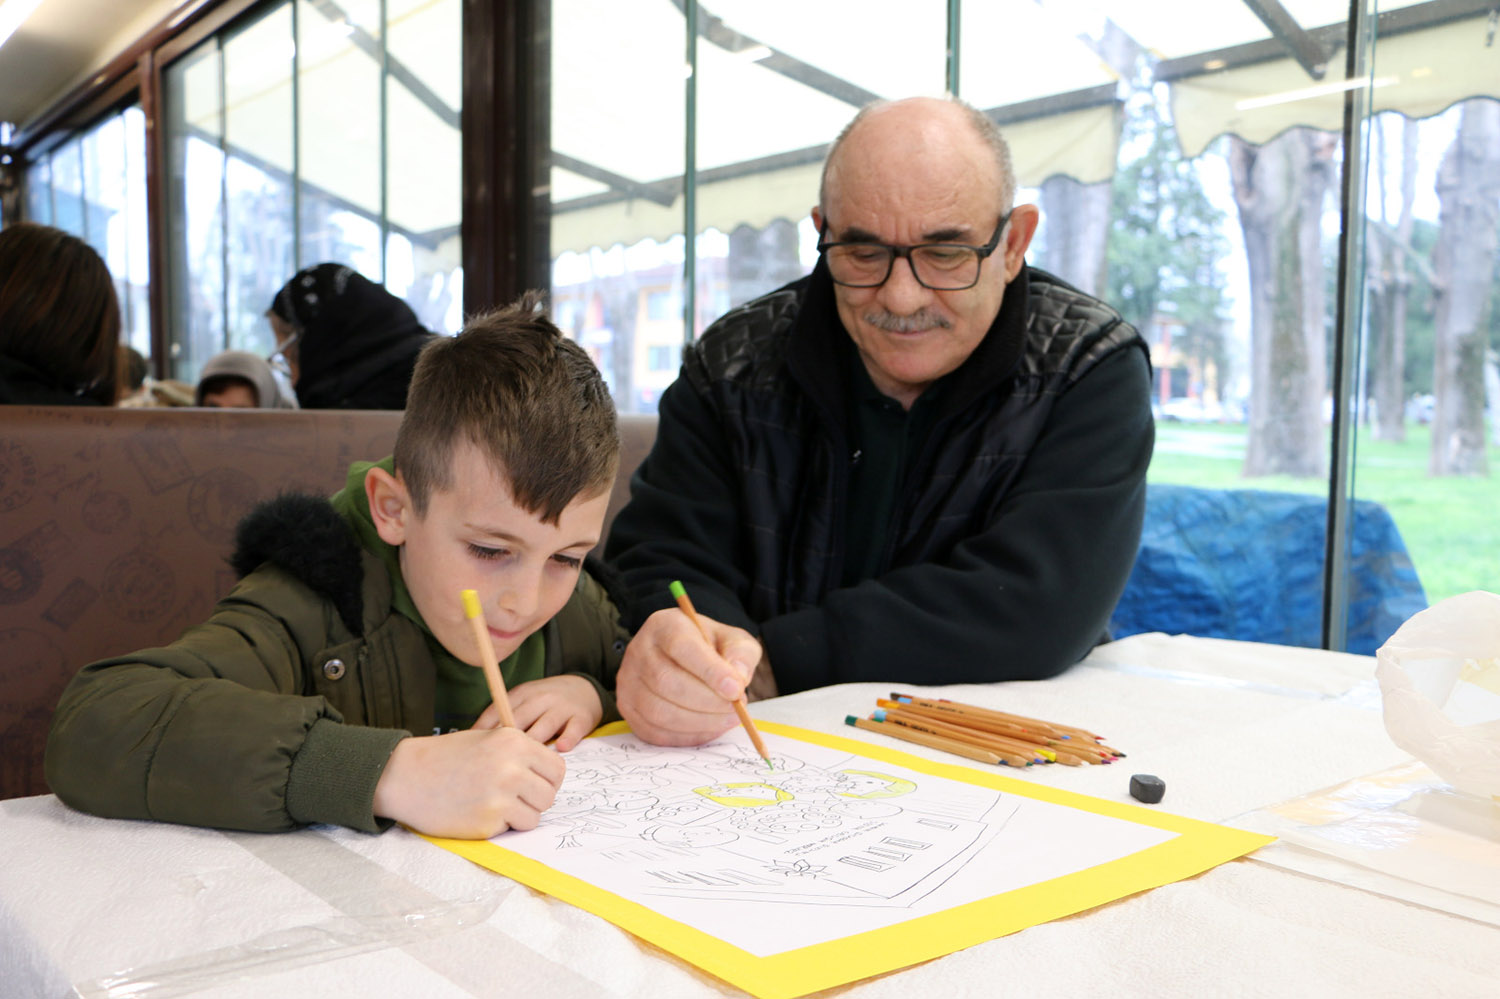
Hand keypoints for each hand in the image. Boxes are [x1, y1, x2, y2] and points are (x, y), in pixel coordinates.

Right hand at [372, 728, 564, 838]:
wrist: (406, 776)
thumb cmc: (447, 757)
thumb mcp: (488, 739)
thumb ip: (520, 753)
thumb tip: (550, 775)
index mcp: (515, 742)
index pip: (557, 769)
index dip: (547, 780)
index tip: (533, 784)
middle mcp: (512, 767)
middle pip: (549, 796)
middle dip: (534, 800)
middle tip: (511, 798)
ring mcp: (501, 796)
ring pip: (535, 817)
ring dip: (519, 816)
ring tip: (493, 804)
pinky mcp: (487, 821)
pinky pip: (511, 829)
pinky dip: (499, 826)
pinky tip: (477, 812)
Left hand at [478, 675, 603, 751]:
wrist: (584, 689)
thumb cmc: (545, 703)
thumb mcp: (524, 702)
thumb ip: (502, 718)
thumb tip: (472, 742)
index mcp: (522, 694)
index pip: (498, 710)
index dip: (484, 730)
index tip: (472, 749)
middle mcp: (541, 698)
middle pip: (520, 719)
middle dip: (506, 742)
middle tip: (496, 763)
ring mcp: (562, 707)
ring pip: (545, 725)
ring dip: (535, 742)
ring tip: (524, 763)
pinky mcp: (581, 717)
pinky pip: (574, 729)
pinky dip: (568, 738)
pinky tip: (560, 749)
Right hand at [615, 607, 761, 745]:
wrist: (684, 658)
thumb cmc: (709, 648)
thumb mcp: (732, 640)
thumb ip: (740, 654)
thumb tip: (737, 680)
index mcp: (664, 626)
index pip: (681, 647)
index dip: (709, 671)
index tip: (736, 690)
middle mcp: (639, 651)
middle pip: (666, 682)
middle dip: (707, 702)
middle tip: (735, 709)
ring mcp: (628, 682)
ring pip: (659, 711)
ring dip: (699, 722)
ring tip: (726, 719)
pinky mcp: (628, 709)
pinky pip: (655, 732)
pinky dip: (686, 736)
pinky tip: (708, 728)